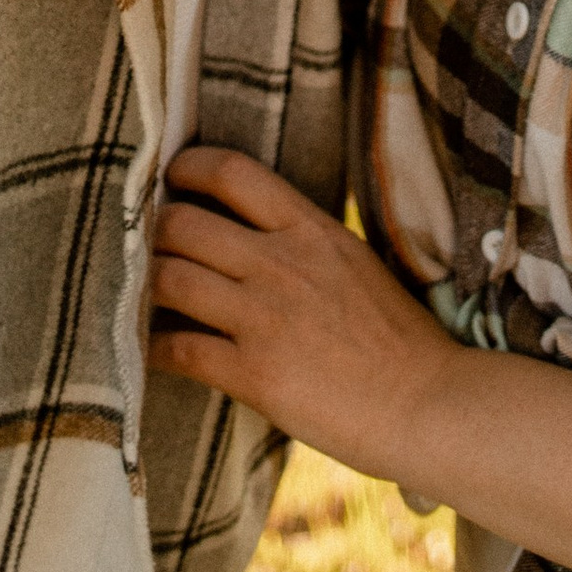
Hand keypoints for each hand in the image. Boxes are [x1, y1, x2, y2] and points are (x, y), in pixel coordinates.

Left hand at [150, 148, 464, 475]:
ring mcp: (263, 318)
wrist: (428, 404)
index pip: (231, 173)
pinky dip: (153, 348)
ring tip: (144, 292)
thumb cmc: (400, 338)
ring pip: (169, 280)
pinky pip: (178, 350)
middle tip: (145, 242)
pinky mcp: (253, 373)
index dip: (187, 167)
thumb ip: (305, 242)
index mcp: (310, 229)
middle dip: (153, 230)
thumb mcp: (355, 262)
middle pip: (182, 223)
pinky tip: (150, 350)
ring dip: (147, 285)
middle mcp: (280, 263)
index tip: (171, 177)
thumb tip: (256, 232)